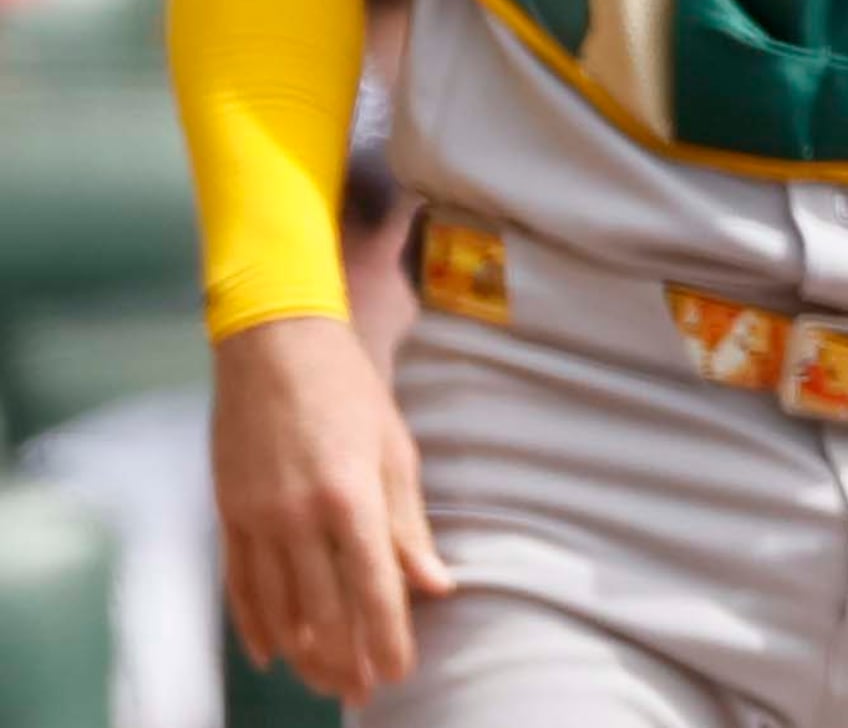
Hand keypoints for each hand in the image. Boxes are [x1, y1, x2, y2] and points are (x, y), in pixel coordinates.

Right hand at [210, 315, 453, 700]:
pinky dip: (255, 623)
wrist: (275, 343)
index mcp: (351, 498)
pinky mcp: (228, 512)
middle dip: (345, 658)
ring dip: (303, 652)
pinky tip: (272, 653)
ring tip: (324, 681)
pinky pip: (240, 584)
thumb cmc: (349, 390)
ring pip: (278, 607)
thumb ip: (408, 526)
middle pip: (323, 611)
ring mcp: (256, 517)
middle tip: (362, 689)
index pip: (374, 589)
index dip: (386, 638)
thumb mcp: (395, 451)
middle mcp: (299, 516)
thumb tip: (434, 586)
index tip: (397, 673)